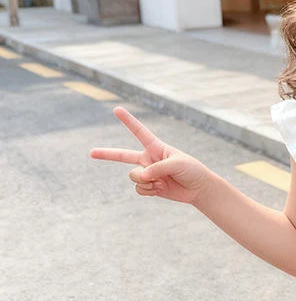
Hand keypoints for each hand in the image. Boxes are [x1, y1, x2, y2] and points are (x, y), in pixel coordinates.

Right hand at [90, 107, 212, 205]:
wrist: (199, 189)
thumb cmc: (192, 170)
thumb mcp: (178, 163)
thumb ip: (157, 168)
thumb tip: (140, 177)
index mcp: (156, 147)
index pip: (139, 132)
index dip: (128, 121)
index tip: (116, 109)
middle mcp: (148, 159)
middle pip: (122, 156)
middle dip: (106, 154)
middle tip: (91, 153)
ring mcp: (148, 173)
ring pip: (133, 176)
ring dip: (145, 181)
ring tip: (161, 182)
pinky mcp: (150, 187)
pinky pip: (139, 189)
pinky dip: (148, 190)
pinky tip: (160, 189)